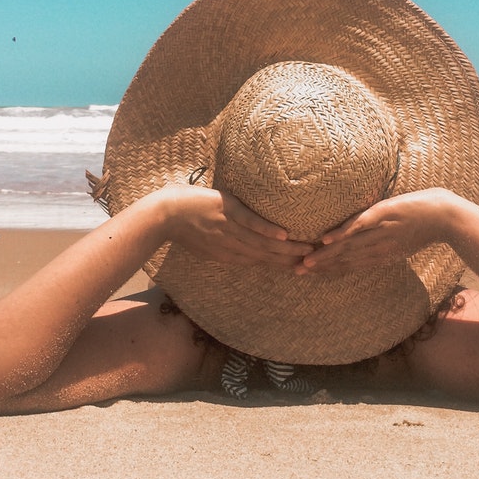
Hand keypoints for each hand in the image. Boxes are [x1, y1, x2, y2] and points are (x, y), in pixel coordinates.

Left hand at [159, 185, 312, 269]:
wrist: (163, 215)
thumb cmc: (182, 228)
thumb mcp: (206, 246)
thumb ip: (225, 248)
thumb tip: (242, 250)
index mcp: (228, 254)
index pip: (260, 261)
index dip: (281, 264)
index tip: (302, 267)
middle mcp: (232, 245)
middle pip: (265, 254)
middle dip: (290, 259)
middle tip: (315, 262)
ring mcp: (229, 228)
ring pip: (261, 241)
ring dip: (285, 247)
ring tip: (307, 249)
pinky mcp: (226, 210)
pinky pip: (248, 221)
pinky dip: (264, 228)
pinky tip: (282, 232)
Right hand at [298, 189, 454, 275]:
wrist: (447, 217)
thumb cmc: (427, 225)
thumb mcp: (404, 241)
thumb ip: (385, 243)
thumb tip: (370, 243)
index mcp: (382, 255)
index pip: (351, 265)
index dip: (330, 270)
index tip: (310, 274)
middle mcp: (378, 247)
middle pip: (345, 259)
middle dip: (321, 266)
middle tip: (297, 272)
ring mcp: (380, 232)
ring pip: (348, 247)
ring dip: (326, 255)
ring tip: (306, 261)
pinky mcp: (384, 215)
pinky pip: (360, 226)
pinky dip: (343, 234)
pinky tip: (327, 240)